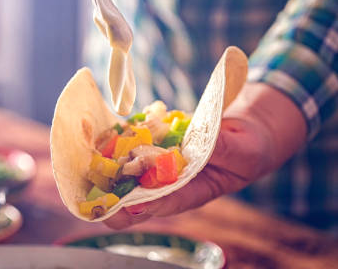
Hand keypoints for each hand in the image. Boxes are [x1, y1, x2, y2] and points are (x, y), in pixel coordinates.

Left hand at [104, 83, 307, 228]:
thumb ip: (222, 148)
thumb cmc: (248, 148)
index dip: (145, 206)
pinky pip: (132, 145)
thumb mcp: (243, 150)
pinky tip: (100, 136)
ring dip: (109, 171)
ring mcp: (161, 163)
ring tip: (88, 166)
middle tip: (95, 197)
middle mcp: (172, 181)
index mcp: (193, 191)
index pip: (166, 203)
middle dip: (116, 199)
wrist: (244, 131)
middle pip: (138, 197)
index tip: (127, 206)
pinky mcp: (155, 145)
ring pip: (130, 173)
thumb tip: (204, 144)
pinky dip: (116, 141)